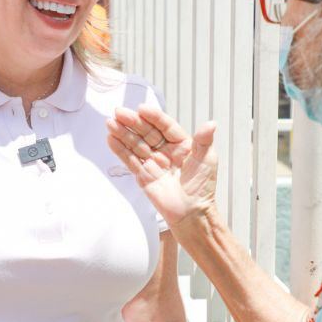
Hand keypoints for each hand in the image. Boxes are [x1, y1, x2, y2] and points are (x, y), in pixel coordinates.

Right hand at [106, 105, 217, 228]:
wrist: (192, 213)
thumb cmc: (203, 187)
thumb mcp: (207, 160)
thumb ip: (204, 141)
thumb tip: (210, 124)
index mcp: (181, 144)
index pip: (165, 126)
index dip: (154, 117)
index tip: (142, 109)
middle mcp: (165, 151)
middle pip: (147, 132)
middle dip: (132, 122)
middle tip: (119, 113)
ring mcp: (153, 162)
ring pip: (135, 144)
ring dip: (122, 134)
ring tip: (110, 123)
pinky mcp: (143, 175)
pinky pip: (130, 160)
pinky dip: (120, 150)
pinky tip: (111, 139)